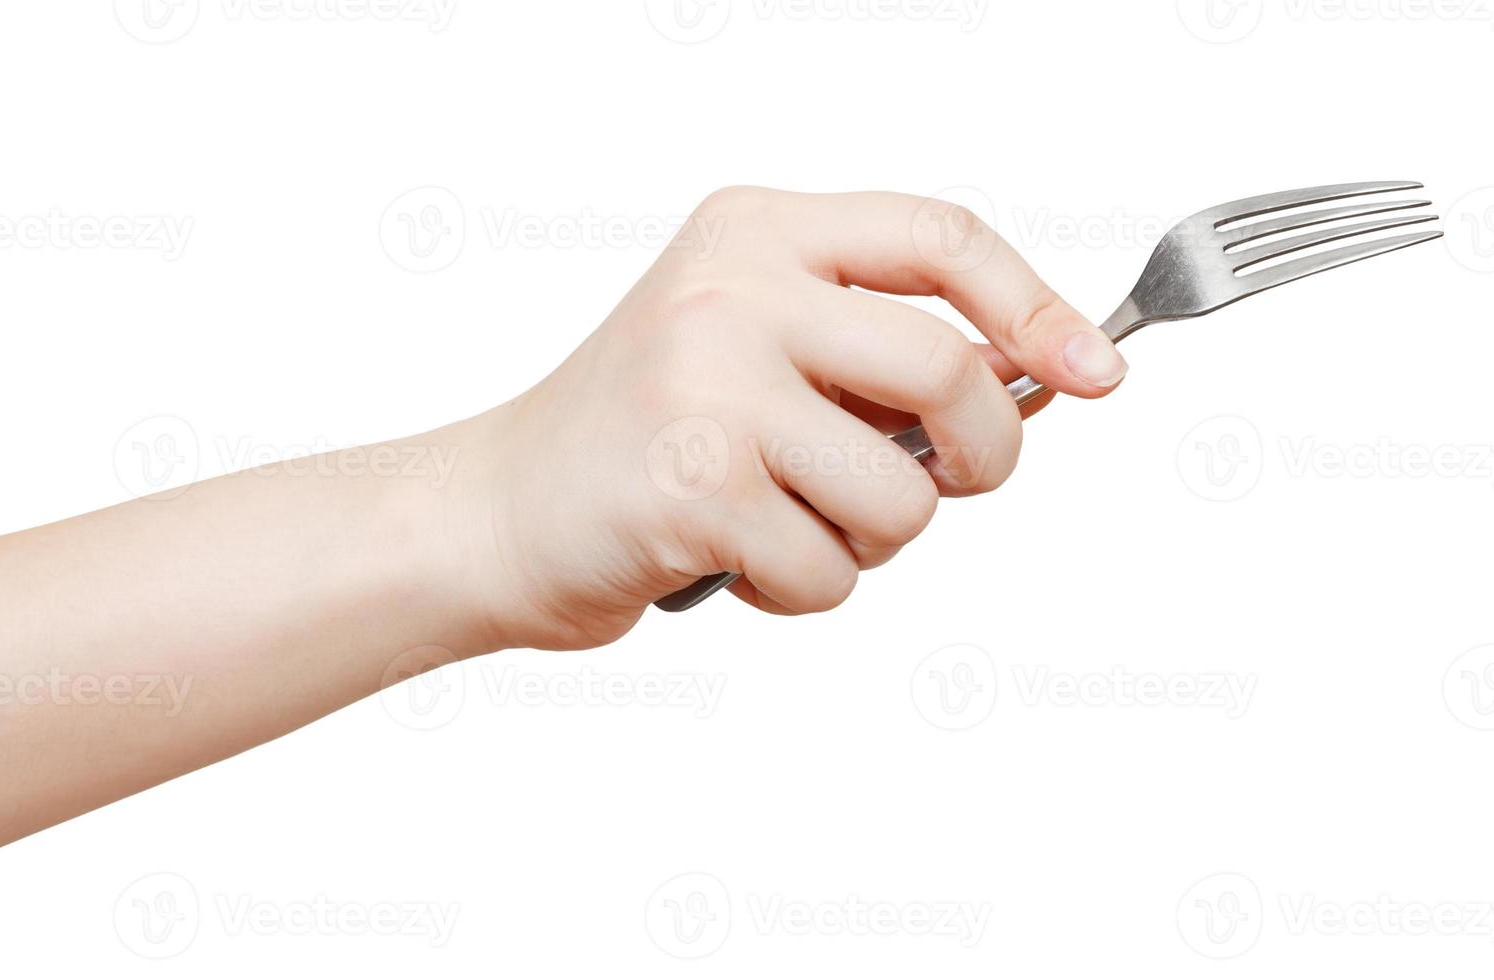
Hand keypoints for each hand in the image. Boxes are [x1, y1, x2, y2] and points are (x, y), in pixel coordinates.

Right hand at [468, 187, 1127, 649]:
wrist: (494, 511)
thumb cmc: (638, 437)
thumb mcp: (744, 341)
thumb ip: (866, 346)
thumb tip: (1037, 378)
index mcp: (754, 234)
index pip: (940, 235)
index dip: (1037, 305)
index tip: (1096, 367)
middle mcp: (730, 290)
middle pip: (947, 369)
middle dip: (985, 455)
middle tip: (950, 485)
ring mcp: (707, 385)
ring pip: (903, 496)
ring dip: (871, 542)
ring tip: (791, 526)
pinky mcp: (692, 488)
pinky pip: (831, 572)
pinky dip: (804, 590)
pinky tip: (734, 561)